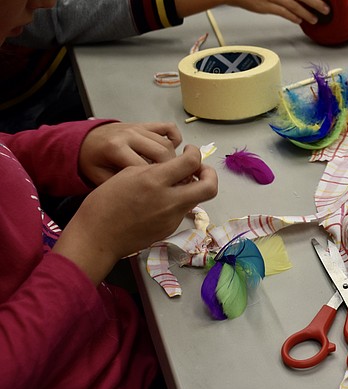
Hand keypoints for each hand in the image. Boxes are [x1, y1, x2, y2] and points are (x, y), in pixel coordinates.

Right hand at [54, 145, 217, 283]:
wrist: (97, 237)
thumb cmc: (104, 202)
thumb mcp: (127, 174)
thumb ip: (155, 169)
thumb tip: (175, 168)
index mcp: (154, 181)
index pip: (191, 162)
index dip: (195, 153)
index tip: (189, 152)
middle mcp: (169, 200)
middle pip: (210, 187)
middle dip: (210, 174)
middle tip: (198, 169)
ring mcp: (172, 218)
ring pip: (198, 199)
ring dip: (194, 188)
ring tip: (178, 183)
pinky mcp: (170, 229)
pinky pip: (183, 211)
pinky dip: (179, 201)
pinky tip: (163, 199)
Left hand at [79, 122, 181, 185]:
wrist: (84, 140)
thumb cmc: (92, 160)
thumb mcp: (98, 177)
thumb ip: (121, 185)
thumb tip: (145, 193)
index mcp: (115, 148)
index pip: (145, 167)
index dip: (157, 181)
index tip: (164, 191)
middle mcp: (129, 135)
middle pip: (161, 153)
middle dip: (172, 171)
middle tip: (173, 184)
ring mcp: (138, 128)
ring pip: (166, 143)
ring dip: (174, 160)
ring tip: (173, 173)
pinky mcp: (144, 125)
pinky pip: (168, 128)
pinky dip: (176, 138)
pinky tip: (174, 150)